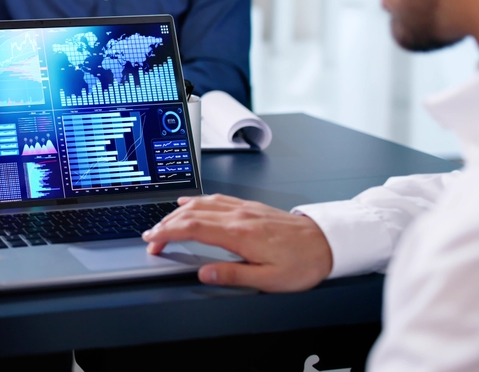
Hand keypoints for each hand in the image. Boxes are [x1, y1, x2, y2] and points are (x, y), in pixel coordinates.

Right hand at [141, 194, 332, 292]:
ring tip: (163, 223)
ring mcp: (243, 208)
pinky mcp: (250, 206)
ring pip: (201, 204)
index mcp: (240, 234)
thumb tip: (204, 273)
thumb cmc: (302, 262)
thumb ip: (233, 275)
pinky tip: (189, 204)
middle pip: (191, 214)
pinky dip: (196, 201)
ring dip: (177, 213)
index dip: (167, 233)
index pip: (192, 229)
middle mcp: (238, 216)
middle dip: (165, 224)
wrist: (326, 242)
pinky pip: (215, 198)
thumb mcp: (269, 280)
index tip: (153, 241)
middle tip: (151, 237)